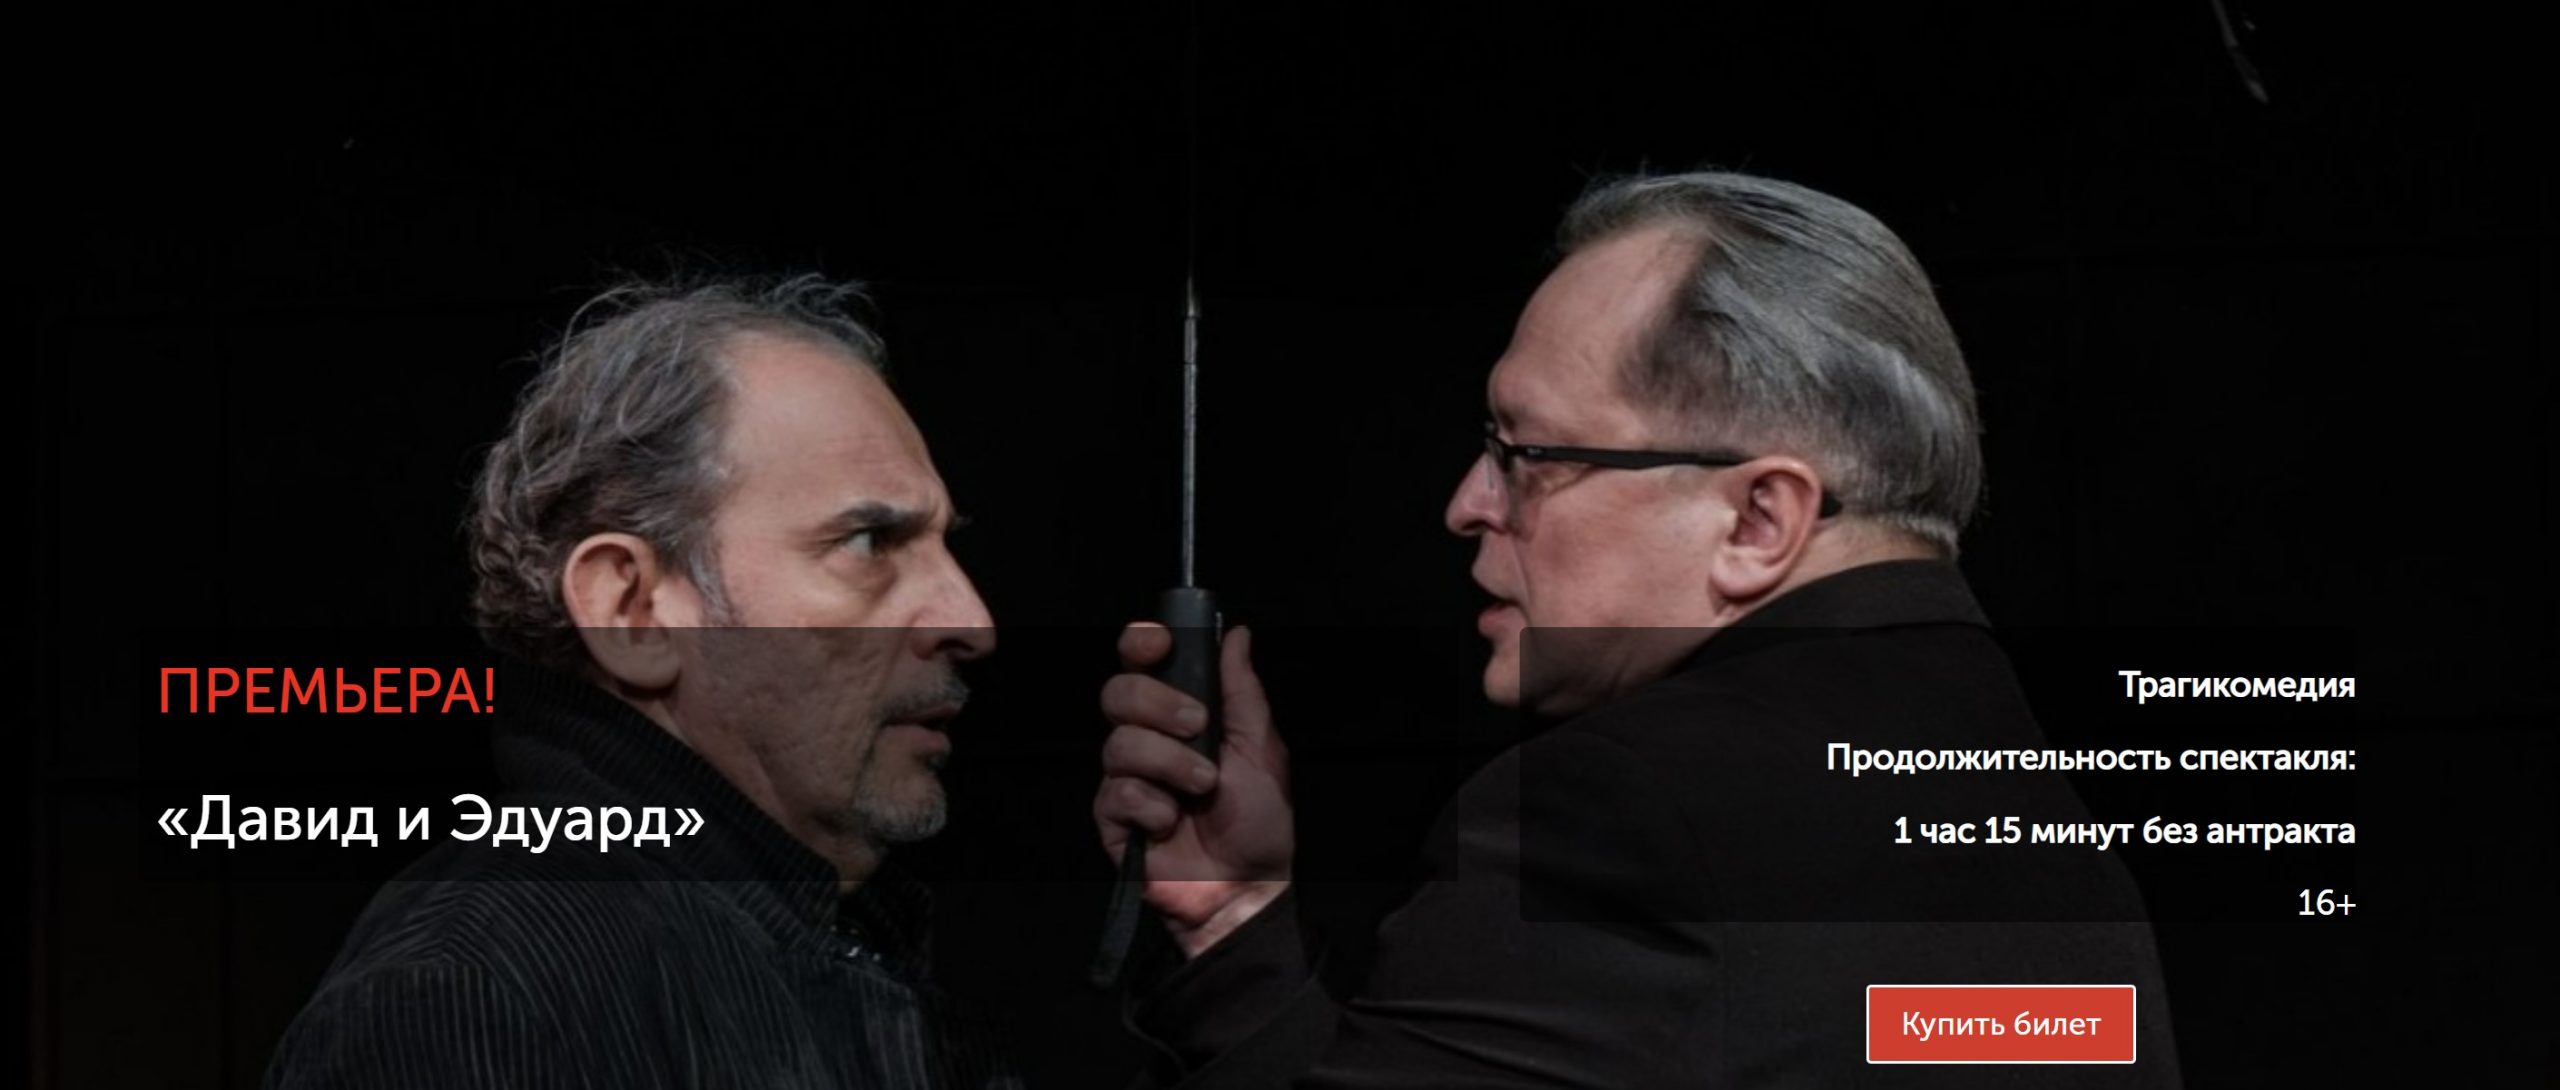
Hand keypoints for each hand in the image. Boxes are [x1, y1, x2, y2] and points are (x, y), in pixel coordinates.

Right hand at [1095, 623, 1293, 957]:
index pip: (1142, 663)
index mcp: (1180, 715)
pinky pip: (1117, 792)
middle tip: (1197, 726)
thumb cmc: (1259, 822)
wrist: (1246, 888)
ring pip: (1119, 742)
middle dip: (1157, 703)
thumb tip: (1238, 634)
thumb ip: (1243, 691)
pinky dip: (1153, 807)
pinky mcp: (1112, 818)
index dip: (1142, 643)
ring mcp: (1126, 778)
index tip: (1160, 642)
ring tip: (1201, 788)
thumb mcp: (1261, 748)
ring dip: (1169, 763)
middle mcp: (1147, 740)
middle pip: (1118, 691)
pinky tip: (1171, 823)